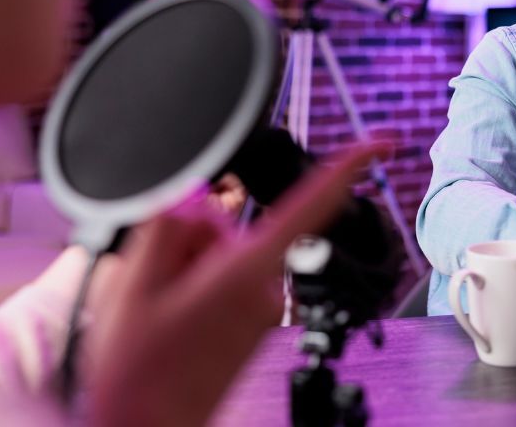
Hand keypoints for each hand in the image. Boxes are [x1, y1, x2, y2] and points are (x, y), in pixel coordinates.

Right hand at [85, 141, 391, 426]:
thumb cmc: (139, 372)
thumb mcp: (133, 286)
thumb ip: (168, 228)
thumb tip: (194, 195)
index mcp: (246, 272)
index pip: (312, 206)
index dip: (349, 168)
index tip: (382, 144)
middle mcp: (266, 288)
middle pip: (231, 227)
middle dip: (189, 239)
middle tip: (154, 282)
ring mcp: (262, 307)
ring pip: (223, 253)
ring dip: (188, 266)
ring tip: (158, 309)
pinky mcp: (253, 321)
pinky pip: (227, 278)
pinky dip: (196, 284)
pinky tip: (171, 315)